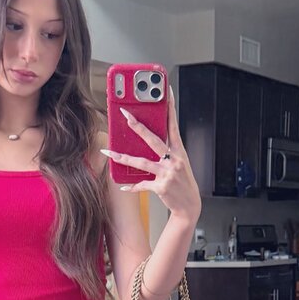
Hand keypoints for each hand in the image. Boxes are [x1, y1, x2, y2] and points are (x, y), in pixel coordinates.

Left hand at [101, 88, 200, 220]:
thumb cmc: (183, 184)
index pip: (173, 126)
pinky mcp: (161, 187)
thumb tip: (148, 142)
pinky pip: (142, 184)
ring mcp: (168, 173)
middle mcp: (174, 160)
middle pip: (153, 139)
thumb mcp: (179, 164)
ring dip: (122, 157)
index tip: (166, 93)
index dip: (170, 108)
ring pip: (141, 162)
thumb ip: (167, 152)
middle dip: (138, 126)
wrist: (190, 206)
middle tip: (126, 115)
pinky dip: (132, 186)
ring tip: (108, 151)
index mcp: (179, 152)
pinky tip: (123, 186)